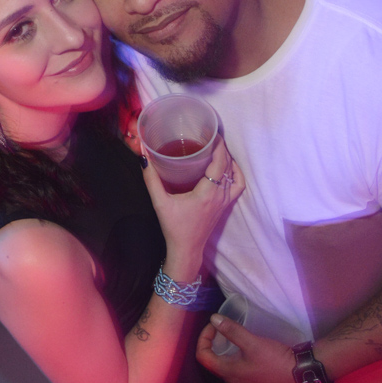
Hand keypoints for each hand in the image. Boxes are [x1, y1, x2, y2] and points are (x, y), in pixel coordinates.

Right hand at [141, 135, 244, 273]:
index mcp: (207, 193)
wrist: (186, 249)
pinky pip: (238, 185)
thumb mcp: (160, 203)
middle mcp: (220, 195)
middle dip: (222, 148)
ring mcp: (225, 201)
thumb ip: (151, 180)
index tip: (211, 133)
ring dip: (228, 159)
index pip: (220, 162)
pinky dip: (236, 173)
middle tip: (211, 136)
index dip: (218, 145)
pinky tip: (228, 166)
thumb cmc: (174, 227)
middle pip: (228, 164)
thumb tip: (144, 158)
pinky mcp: (225, 206)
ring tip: (217, 148)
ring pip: (234, 174)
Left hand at [196, 314, 297, 382]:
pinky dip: (240, 362)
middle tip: (225, 331)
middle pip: (215, 363)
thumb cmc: (275, 360)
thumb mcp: (252, 342)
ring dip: (228, 354)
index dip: (203, 339)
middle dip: (216, 345)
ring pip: (229, 369)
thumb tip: (214, 319)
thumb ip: (232, 330)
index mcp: (228, 373)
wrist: (302, 376)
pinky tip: (252, 354)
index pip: (203, 357)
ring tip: (239, 341)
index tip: (214, 326)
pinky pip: (241, 375)